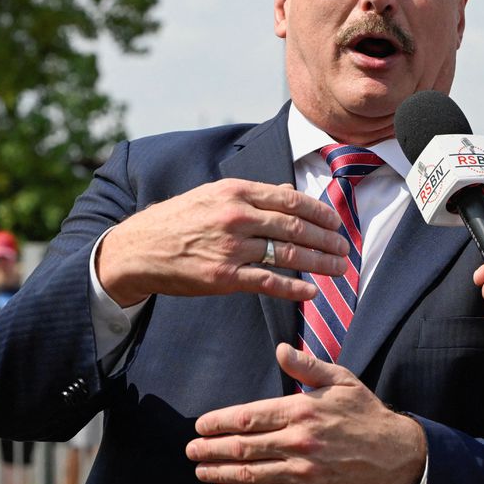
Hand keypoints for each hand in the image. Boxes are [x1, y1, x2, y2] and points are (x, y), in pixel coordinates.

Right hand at [97, 179, 350, 305]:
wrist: (138, 249)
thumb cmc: (178, 220)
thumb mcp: (213, 195)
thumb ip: (253, 194)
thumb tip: (287, 191)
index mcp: (236, 192)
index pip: (290, 200)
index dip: (319, 212)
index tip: (336, 221)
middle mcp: (237, 216)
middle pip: (295, 227)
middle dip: (326, 238)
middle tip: (345, 248)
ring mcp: (231, 247)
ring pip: (287, 254)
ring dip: (319, 263)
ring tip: (339, 269)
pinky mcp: (224, 276)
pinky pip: (268, 281)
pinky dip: (293, 288)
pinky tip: (311, 292)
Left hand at [186, 344, 426, 483]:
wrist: (395, 454)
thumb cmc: (366, 413)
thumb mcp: (342, 380)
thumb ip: (308, 366)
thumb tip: (281, 349)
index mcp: (303, 411)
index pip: (249, 417)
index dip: (219, 422)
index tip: (201, 425)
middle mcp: (299, 443)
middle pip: (243, 448)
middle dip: (211, 450)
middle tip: (191, 450)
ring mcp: (303, 472)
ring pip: (250, 475)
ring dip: (220, 473)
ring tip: (201, 470)